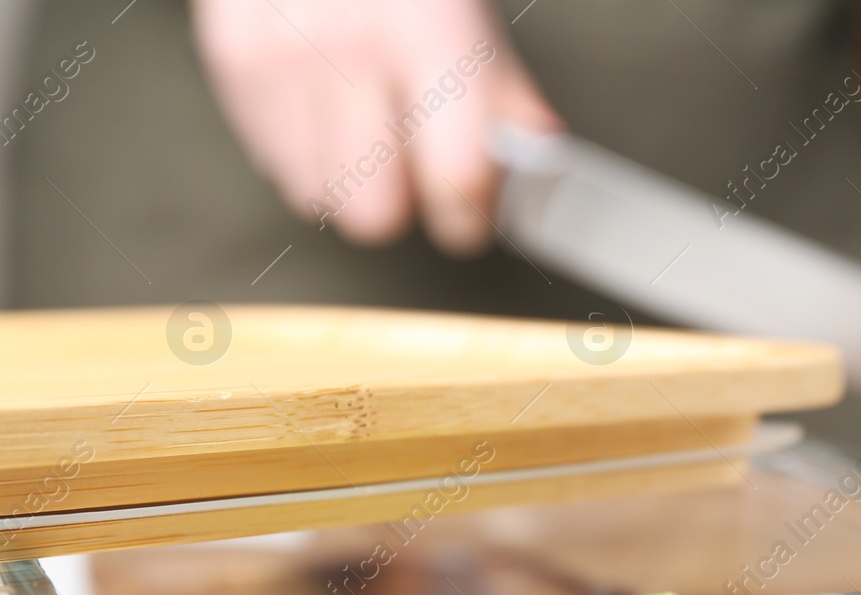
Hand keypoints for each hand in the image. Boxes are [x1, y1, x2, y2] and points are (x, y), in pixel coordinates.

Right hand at [191, 0, 559, 253]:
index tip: (468, 215)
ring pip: (316, 196)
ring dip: (346, 177)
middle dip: (398, 201)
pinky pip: (272, 160)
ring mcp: (280, 59)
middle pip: (372, 214)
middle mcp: (349, 50)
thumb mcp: (475, 22)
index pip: (457, 180)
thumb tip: (538, 180)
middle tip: (409, 162)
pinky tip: (323, 99)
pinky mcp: (232, 61)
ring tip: (363, 122)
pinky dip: (302, 144)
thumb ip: (509, 105)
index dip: (468, 216)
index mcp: (430, 38)